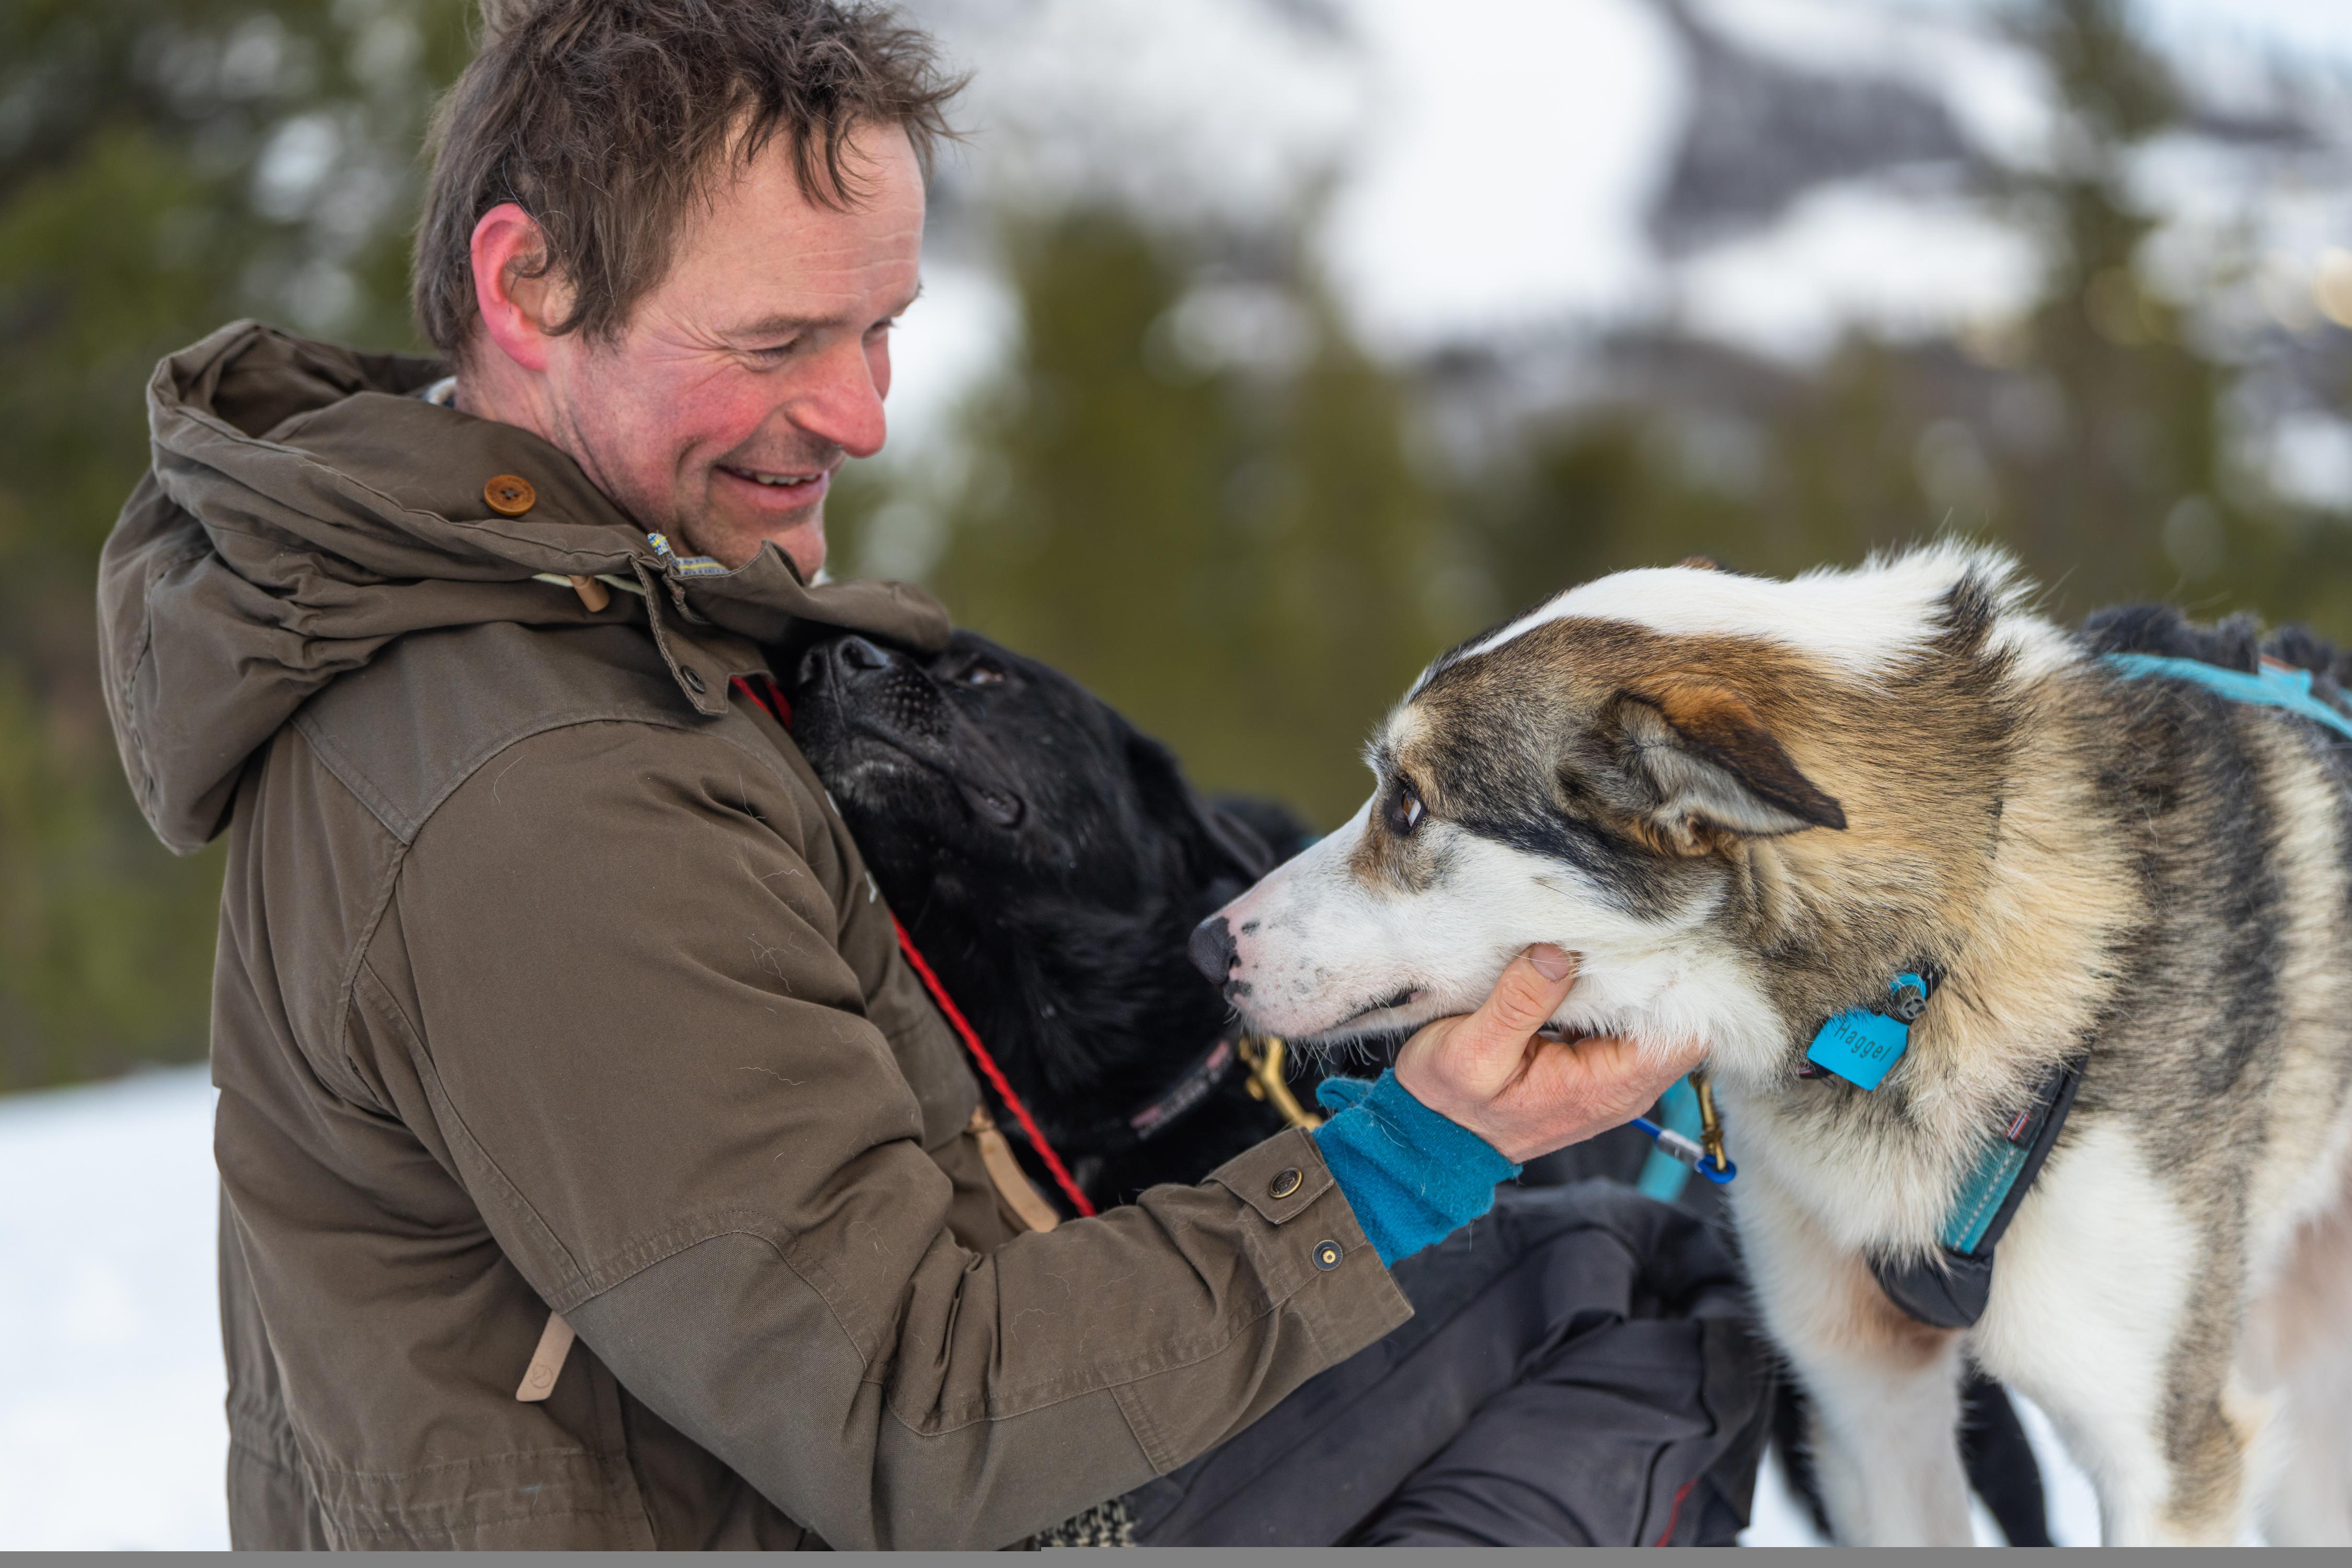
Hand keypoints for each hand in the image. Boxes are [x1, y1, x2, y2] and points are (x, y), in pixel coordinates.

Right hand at [1392, 945, 1705, 1162]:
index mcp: (1605, 1086)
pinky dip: (1609, 990)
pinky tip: (1582, 964)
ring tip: (1598, 939)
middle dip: (1653, 973)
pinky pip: (1623, 1019)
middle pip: (1677, 1021)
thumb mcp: (1471, 1050)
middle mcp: (1623, 1085)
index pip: (1684, 1035)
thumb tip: (1558, 953)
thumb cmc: (1449, 1104)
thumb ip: (1518, 1002)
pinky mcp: (1595, 1063)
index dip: (1676, 985)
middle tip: (1619, 927)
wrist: (1433, 1138)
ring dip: (1629, 979)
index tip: (1646, 941)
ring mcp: (1611, 1074)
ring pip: (1651, 1017)